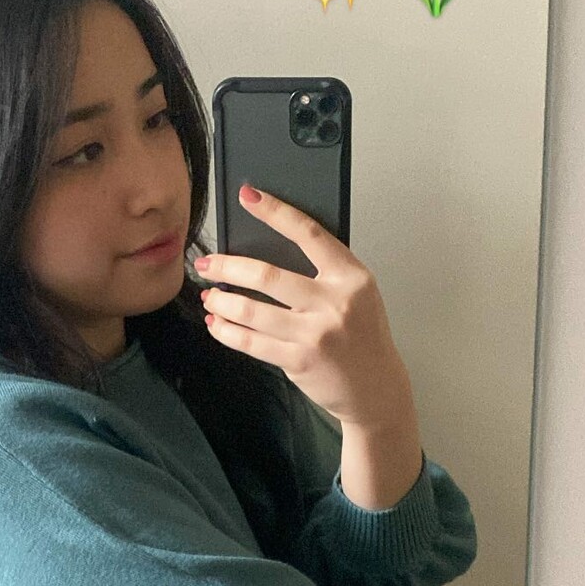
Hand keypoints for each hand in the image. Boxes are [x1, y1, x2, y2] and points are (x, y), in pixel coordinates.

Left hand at [196, 184, 413, 432]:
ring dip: (222, 301)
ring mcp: (315, 334)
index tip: (249, 197)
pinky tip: (218, 323)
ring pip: (252, 311)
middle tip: (207, 264)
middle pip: (268, 276)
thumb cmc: (363, 337)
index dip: (275, 212)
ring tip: (209, 296)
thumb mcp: (357, 294)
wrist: (377, 388)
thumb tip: (267, 251)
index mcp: (351, 277)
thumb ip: (324, 273)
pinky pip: (251, 342)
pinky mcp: (299, 361)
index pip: (308, 234)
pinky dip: (228, 331)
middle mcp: (334, 303)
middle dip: (228, 267)